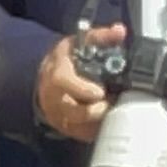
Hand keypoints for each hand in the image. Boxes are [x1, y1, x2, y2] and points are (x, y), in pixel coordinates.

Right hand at [38, 24, 119, 142]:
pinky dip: (99, 130)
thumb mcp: (78, 43)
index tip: (99, 91)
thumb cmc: (67, 61)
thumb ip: (99, 37)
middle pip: (73, 112)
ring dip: (100, 122)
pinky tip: (112, 121)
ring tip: (115, 110)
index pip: (63, 81)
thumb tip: (119, 30)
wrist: (46, 79)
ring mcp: (60, 116)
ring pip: (80, 127)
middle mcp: (55, 98)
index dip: (81, 88)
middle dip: (96, 111)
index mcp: (56, 74)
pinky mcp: (68, 129)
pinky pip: (85, 135)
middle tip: (113, 103)